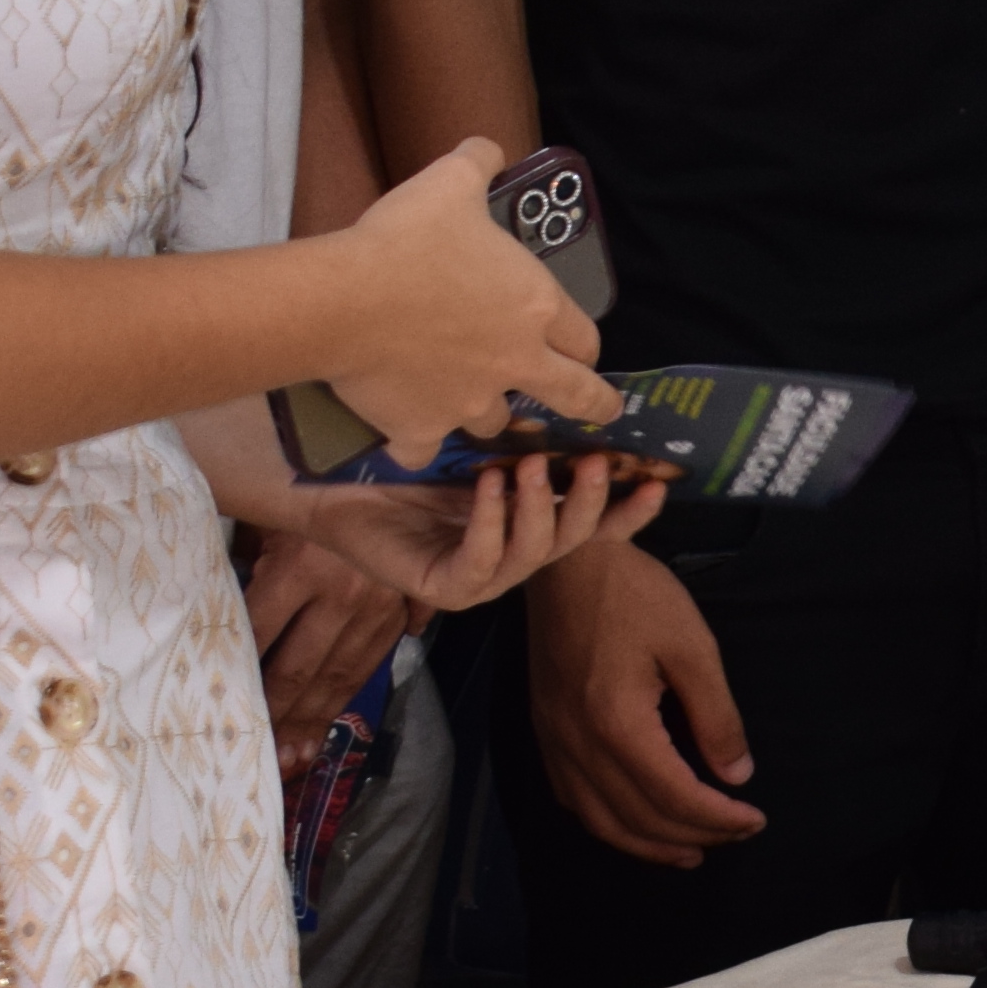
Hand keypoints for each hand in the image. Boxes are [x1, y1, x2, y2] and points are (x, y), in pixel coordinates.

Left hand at [238, 459, 654, 763]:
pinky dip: (491, 524)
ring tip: (537, 466)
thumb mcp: (473, 439)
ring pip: (531, 554)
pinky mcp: (442, 589)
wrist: (328, 482)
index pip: (591, 524)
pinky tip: (490, 487)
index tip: (658, 481)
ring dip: (540, 510)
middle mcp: (508, 555)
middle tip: (595, 461)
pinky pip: (479, 563)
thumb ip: (524, 435)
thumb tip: (577, 397)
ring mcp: (478, 578)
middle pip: (569, 540)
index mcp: (524, 523)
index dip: (627, 510)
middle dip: (588, 502)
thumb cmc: (399, 459)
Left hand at [238, 493, 420, 767]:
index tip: (215, 703)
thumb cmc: (318, 487)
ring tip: (287, 758)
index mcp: (299, 564)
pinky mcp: (398, 614)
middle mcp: (339, 593)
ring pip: (336, 677)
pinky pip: (367, 668)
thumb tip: (203, 596)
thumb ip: (244, 551)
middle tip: (251, 751)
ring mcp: (374, 608)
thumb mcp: (273, 510)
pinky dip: (343, 702)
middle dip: (273, 713)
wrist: (403, 472)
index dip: (236, 668)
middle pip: (297, 667)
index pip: (257, 630)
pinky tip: (323, 728)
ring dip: (309, 721)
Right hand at [310, 138, 614, 455]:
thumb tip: (489, 147)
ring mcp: (468, 403)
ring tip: (464, 397)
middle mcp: (514, 364)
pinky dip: (416, 441)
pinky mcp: (420, 428)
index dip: (584, 344)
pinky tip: (405, 432)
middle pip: (574, 396)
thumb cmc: (407, 238)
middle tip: (599, 411)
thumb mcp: (451, 182)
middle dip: (591, 404)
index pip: (585, 338)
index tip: (581, 350)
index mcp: (536, 309)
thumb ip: (478, 163)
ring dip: (486, 410)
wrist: (345, 298)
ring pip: (493, 422)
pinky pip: (424, 449)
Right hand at [525, 533, 760, 865]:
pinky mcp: (543, 729)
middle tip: (735, 834)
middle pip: (639, 817)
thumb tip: (736, 775)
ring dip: (647, 844)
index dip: (719, 818)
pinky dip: (608, 822)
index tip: (755, 819)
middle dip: (693, 835)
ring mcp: (554, 740)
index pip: (674, 796)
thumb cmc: (633, 594)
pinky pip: (573, 798)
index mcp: (618, 723)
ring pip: (600, 819)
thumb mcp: (692, 646)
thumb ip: (716, 716)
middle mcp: (578, 743)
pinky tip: (633, 821)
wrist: (565, 559)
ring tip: (690, 851)